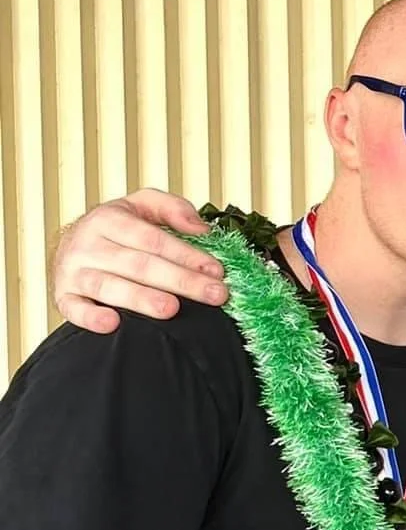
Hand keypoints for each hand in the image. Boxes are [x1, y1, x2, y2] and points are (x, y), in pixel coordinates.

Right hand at [54, 190, 224, 332]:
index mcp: (109, 219)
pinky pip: (75, 308)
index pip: (153, 239)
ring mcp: (73, 272)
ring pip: (109, 286)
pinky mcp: (64, 297)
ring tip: (171, 309)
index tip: (216, 271)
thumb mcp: (142, 206)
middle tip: (214, 294)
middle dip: (181, 280)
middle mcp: (88, 245)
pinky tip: (113, 323)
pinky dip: (90, 317)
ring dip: (141, 299)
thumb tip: (201, 228)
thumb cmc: (116, 229)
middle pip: (139, 265)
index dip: (186, 255)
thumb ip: (172, 208)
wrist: (70, 244)